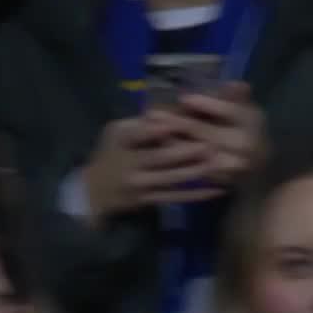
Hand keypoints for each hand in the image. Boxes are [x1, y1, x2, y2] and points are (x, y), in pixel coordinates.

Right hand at [80, 116, 221, 222]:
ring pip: (171, 179)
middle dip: (186, 151)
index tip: (175, 122)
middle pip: (160, 158)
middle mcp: (130, 165)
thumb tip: (170, 112)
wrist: (94, 192)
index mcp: (121, 142)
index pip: (137, 134)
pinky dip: (197, 195)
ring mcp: (141, 186)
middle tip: (210, 144)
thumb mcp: (115, 132)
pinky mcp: (149, 200)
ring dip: (196, 172)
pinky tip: (217, 190)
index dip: (155, 129)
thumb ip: (140, 124)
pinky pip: (176, 198)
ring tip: (218, 163)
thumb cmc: (109, 154)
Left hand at [156, 81, 266, 189]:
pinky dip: (174, 159)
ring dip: (172, 142)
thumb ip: (235, 97)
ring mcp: (232, 166)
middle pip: (209, 135)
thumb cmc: (245, 129)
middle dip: (179, 124)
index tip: (183, 98)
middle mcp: (246, 146)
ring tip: (147, 129)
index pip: (232, 112)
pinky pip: (193, 170)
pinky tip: (155, 148)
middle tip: (153, 113)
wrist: (259, 167)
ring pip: (197, 154)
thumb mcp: (243, 109)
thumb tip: (235, 84)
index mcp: (253, 121)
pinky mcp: (219, 181)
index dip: (209, 105)